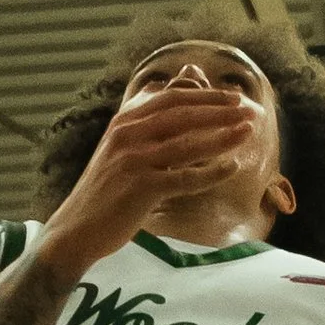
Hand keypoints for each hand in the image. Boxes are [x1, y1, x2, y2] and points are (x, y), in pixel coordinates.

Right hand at [44, 87, 268, 269]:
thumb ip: (142, 124)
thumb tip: (162, 94)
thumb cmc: (104, 191)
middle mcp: (127, 136)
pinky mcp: (141, 188)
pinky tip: (232, 167)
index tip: (231, 97)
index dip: (204, 96)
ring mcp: (134, 161)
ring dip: (222, 136)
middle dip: (218, 110)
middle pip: (182, 115)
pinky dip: (211, 172)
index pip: (170, 100)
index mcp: (123, 123)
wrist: (76, 229)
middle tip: (247, 109)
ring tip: (248, 131)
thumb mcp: (118, 149)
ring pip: (188, 143)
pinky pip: (185, 178)